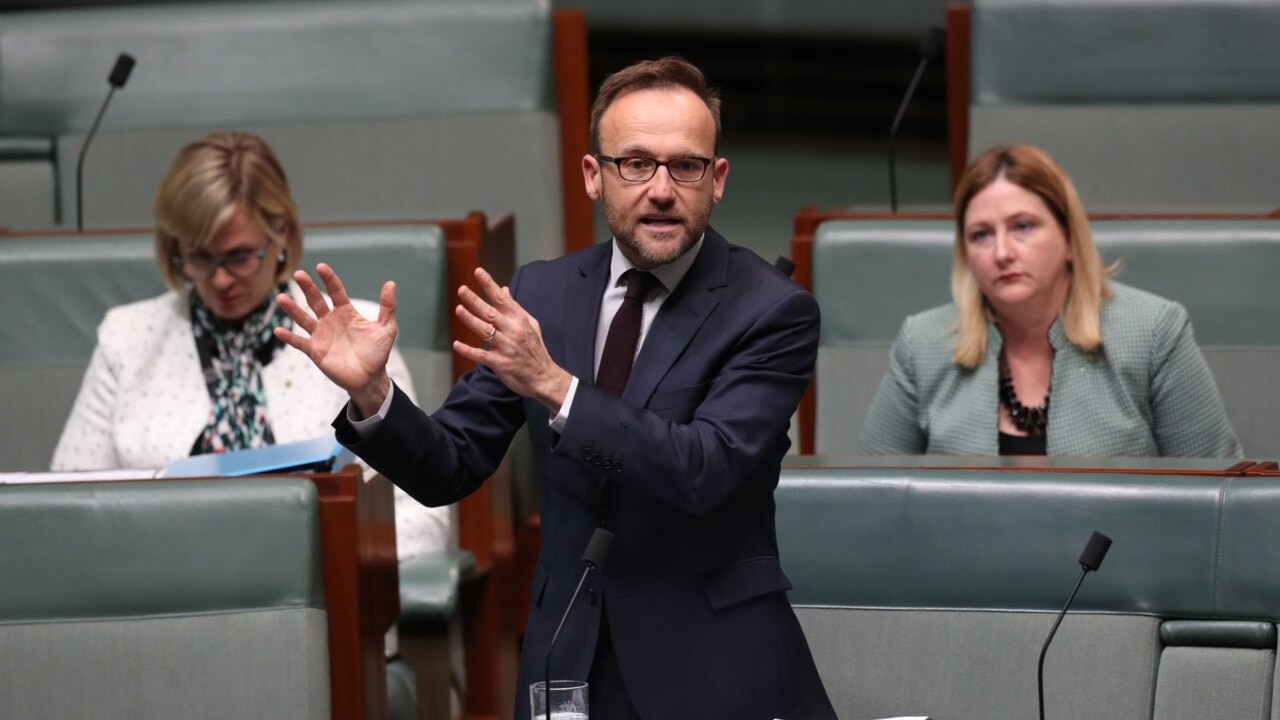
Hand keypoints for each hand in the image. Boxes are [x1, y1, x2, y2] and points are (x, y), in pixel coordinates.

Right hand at [275, 263, 396, 416]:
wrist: (370, 378)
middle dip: (307, 287)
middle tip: (298, 274)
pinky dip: (289, 337)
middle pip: (316, 300)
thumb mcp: (386, 328)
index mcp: (346, 312)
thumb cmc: (378, 353)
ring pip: (303, 319)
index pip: (336, 291)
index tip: (321, 267)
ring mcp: (321, 335)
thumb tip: (391, 284)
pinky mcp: (315, 351)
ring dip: (292, 309)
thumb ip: (388, 307)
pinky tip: (278, 330)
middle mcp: (331, 321)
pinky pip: (299, 342)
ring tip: (281, 298)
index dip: (329, 279)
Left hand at [454, 267, 570, 413]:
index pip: (502, 299)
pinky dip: (468, 350)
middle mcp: (513, 331)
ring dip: (471, 320)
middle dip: (475, 300)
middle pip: (491, 313)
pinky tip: (456, 344)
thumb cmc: (535, 349)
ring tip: (459, 309)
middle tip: (462, 289)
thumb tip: (503, 290)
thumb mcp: (530, 324)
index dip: (489, 285)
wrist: (544, 376)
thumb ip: (515, 307)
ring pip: (485, 331)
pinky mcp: (500, 363)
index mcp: (520, 320)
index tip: (478, 272)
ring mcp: (506, 347)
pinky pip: (482, 355)